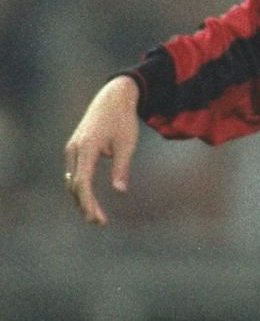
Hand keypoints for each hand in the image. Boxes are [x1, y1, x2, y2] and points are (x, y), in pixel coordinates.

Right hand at [63, 76, 141, 225]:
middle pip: (75, 185)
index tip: (95, 218)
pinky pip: (74, 173)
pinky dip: (81, 188)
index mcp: (86, 148)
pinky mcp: (75, 149)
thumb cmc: (122, 120)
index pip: (82, 182)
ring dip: (82, 198)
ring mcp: (72, 149)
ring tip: (96, 215)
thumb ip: (121, 167)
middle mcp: (74, 150)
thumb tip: (120, 191)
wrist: (113, 98)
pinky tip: (90, 200)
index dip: (88, 202)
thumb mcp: (126, 144)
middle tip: (100, 222)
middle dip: (85, 205)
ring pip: (72, 180)